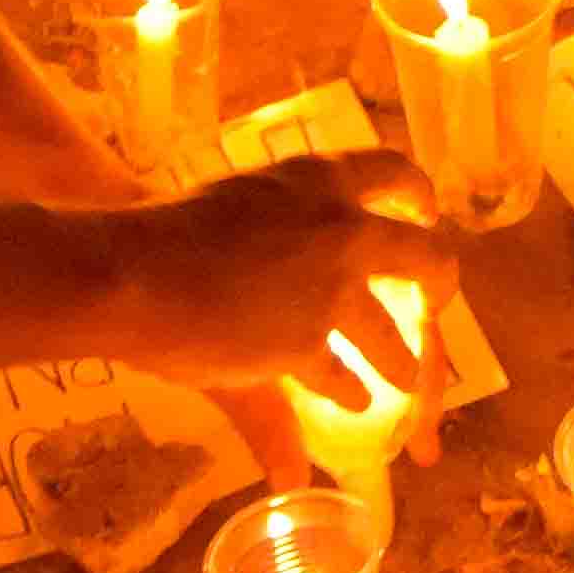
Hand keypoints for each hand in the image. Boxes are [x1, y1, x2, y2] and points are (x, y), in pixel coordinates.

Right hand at [110, 154, 469, 409]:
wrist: (132, 270)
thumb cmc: (174, 224)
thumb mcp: (248, 206)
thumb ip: (296, 214)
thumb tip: (317, 226)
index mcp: (322, 178)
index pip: (395, 172)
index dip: (419, 195)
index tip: (425, 213)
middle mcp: (341, 229)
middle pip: (425, 258)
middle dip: (441, 287)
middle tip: (437, 302)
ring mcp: (328, 289)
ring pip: (388, 335)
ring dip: (402, 362)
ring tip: (407, 380)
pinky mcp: (305, 343)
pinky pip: (342, 375)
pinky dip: (350, 390)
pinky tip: (353, 399)